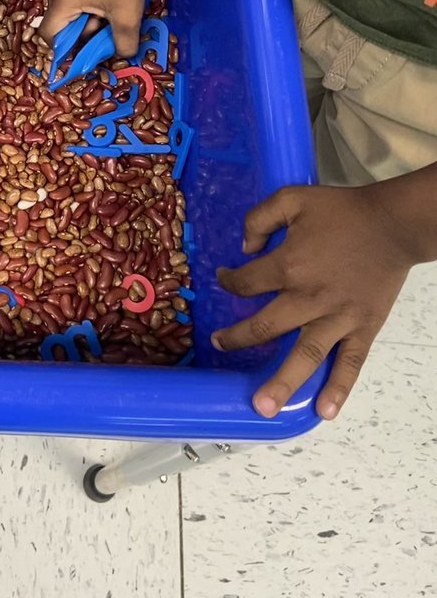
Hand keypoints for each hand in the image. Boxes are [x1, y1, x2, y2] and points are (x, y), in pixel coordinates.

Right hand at [39, 0, 147, 56]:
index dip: (64, 49)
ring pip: (64, 15)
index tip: (84, 53)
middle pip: (57, 25)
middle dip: (80, 33)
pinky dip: (83, 11)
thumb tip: (121, 57)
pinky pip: (68, 3)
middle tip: (102, 28)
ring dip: (83, 22)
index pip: (49, 34)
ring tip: (105, 15)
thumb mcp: (129, 17)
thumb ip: (123, 44)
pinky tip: (101, 6)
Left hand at [213, 183, 416, 421]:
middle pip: (264, 327)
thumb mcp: (292, 198)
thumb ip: (259, 218)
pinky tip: (324, 411)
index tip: (226, 280)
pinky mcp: (363, 328)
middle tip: (219, 346)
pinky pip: (350, 363)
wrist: (392, 224)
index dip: (230, 282)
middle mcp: (308, 298)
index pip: (247, 283)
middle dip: (237, 339)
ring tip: (262, 407)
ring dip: (282, 383)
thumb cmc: (342, 210)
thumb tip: (244, 248)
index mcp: (288, 265)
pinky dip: (338, 388)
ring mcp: (337, 318)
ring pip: (304, 356)